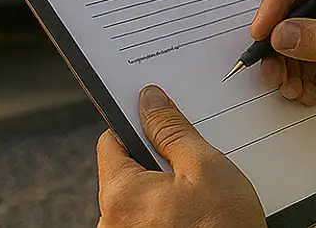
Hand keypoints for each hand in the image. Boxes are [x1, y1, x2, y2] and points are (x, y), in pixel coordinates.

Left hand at [96, 86, 264, 227]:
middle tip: (191, 163)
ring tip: (199, 196)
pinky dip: (168, 212)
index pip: (110, 142)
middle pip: (127, 172)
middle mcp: (112, 223)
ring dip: (165, 190)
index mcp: (119, 195)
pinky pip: (148, 220)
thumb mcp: (204, 167)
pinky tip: (195, 215)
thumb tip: (150, 100)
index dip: (136, 125)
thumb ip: (172, 130)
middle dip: (156, 162)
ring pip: (140, 199)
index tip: (157, 119)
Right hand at [249, 0, 315, 121]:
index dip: (275, 0)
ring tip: (292, 89)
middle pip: (284, 10)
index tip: (263, 31)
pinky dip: (291, 78)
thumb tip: (282, 35)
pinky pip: (291, 61)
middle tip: (270, 69)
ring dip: (281, 66)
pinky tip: (305, 93)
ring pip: (283, 39)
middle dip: (273, 42)